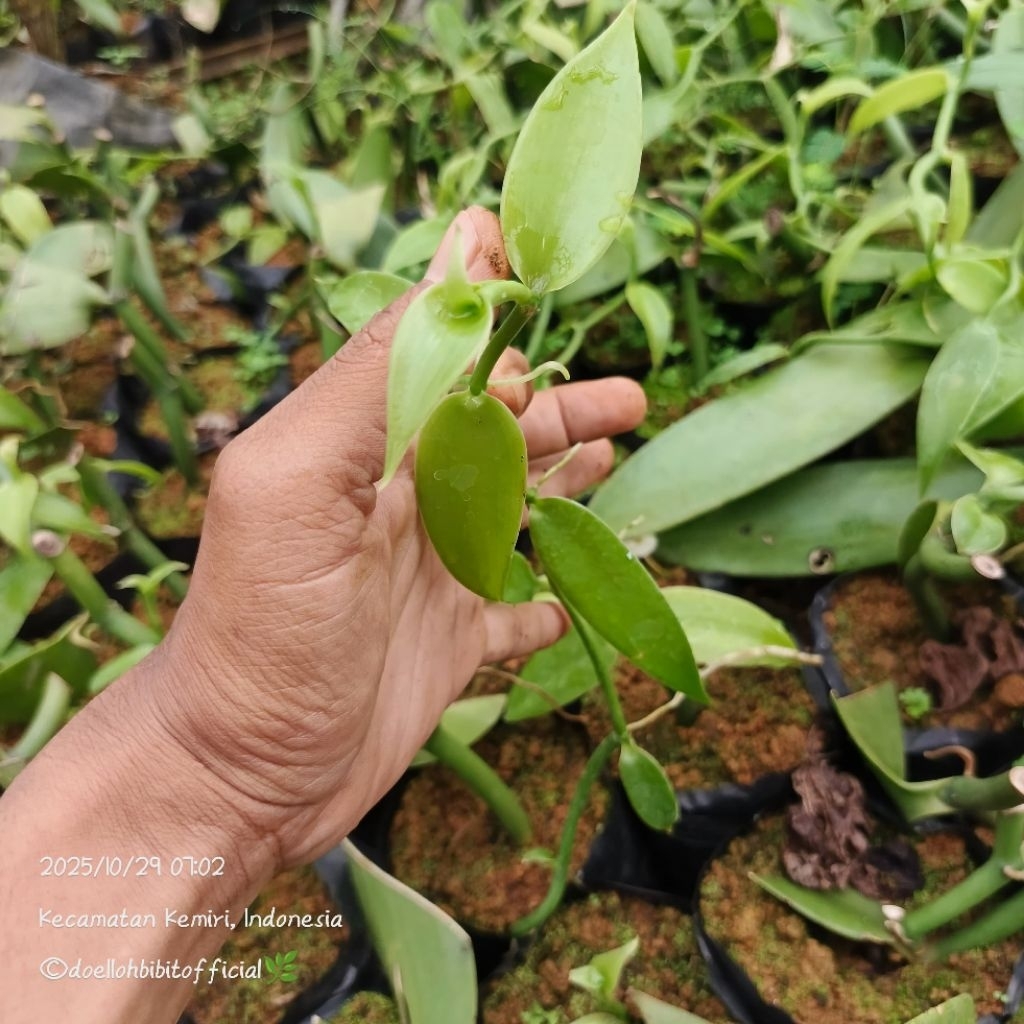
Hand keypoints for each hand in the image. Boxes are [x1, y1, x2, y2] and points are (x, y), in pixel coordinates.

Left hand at [148, 207, 646, 868]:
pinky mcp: (447, 646)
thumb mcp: (302, 485)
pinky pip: (509, 613)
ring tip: (615, 451)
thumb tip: (458, 256)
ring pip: (511, 510)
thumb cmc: (264, 629)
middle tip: (628, 396)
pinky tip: (569, 599)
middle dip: (558, 406)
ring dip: (563, 478)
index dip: (491, 318)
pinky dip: (542, 602)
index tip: (543, 274)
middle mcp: (396, 502)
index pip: (437, 359)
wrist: (238, 776)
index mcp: (360, 448)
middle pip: (492, 434)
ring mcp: (426, 576)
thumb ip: (377, 376)